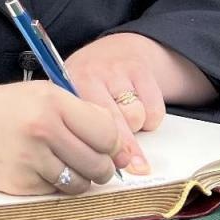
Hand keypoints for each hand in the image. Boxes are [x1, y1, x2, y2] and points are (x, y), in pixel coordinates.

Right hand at [0, 82, 122, 196]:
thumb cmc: (0, 110)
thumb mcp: (39, 96)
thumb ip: (80, 115)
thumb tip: (122, 150)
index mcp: (52, 102)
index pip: (107, 132)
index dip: (113, 144)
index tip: (107, 147)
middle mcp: (43, 129)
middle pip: (99, 163)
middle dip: (101, 167)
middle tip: (89, 162)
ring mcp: (31, 158)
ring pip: (81, 183)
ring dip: (78, 179)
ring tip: (60, 164)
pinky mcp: (21, 183)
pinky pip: (56, 192)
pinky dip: (53, 185)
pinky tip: (36, 169)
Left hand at [58, 34, 179, 174]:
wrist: (117, 50)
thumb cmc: (91, 85)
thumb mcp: (75, 100)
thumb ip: (78, 127)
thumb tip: (90, 167)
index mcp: (66, 88)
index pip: (79, 127)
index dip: (93, 151)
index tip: (103, 169)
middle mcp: (88, 75)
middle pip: (110, 126)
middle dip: (122, 150)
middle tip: (128, 165)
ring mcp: (115, 71)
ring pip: (134, 119)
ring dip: (135, 127)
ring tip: (126, 120)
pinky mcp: (141, 70)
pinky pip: (154, 111)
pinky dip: (151, 118)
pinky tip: (140, 109)